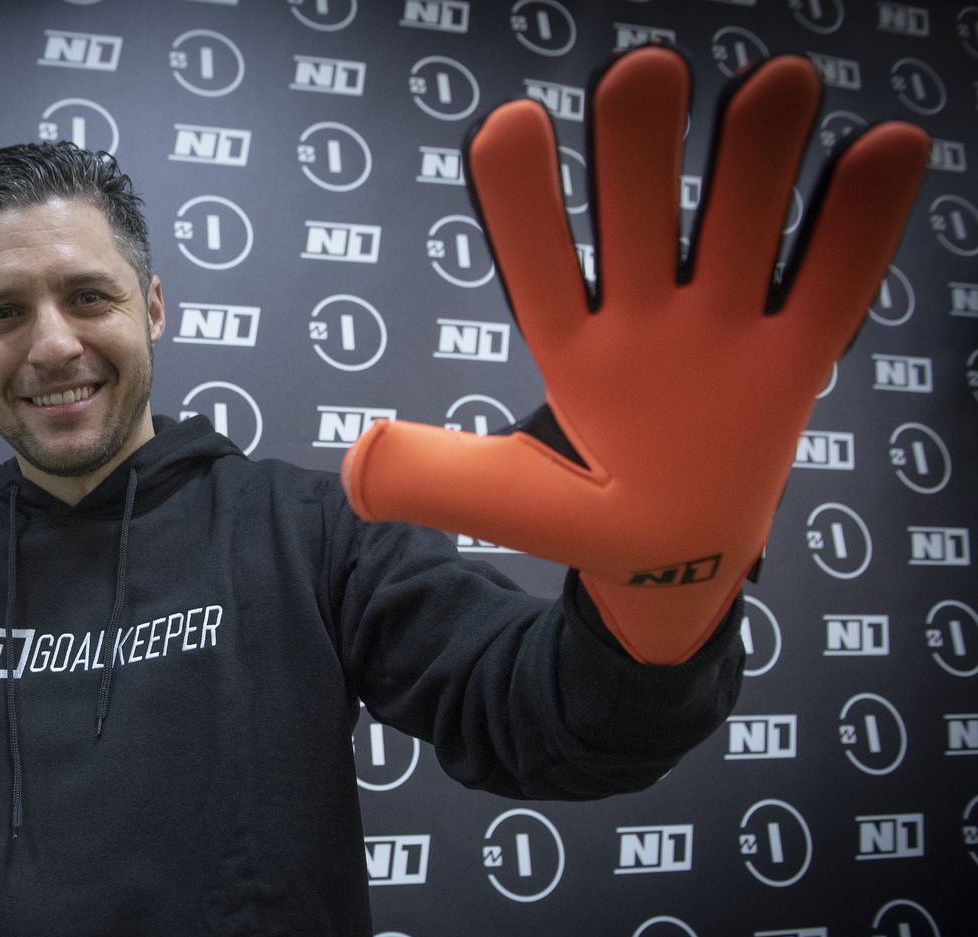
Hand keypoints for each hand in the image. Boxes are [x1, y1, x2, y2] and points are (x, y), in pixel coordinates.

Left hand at [341, 47, 927, 663]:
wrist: (674, 559)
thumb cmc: (590, 515)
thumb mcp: (511, 506)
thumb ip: (437, 483)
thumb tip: (354, 471)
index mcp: (569, 346)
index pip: (537, 265)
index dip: (522, 202)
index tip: (507, 126)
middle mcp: (646, 318)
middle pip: (641, 224)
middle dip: (641, 156)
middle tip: (639, 74)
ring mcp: (724, 332)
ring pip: (741, 233)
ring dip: (756, 164)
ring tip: (774, 82)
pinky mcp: (794, 361)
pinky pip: (832, 287)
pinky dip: (858, 226)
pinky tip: (885, 146)